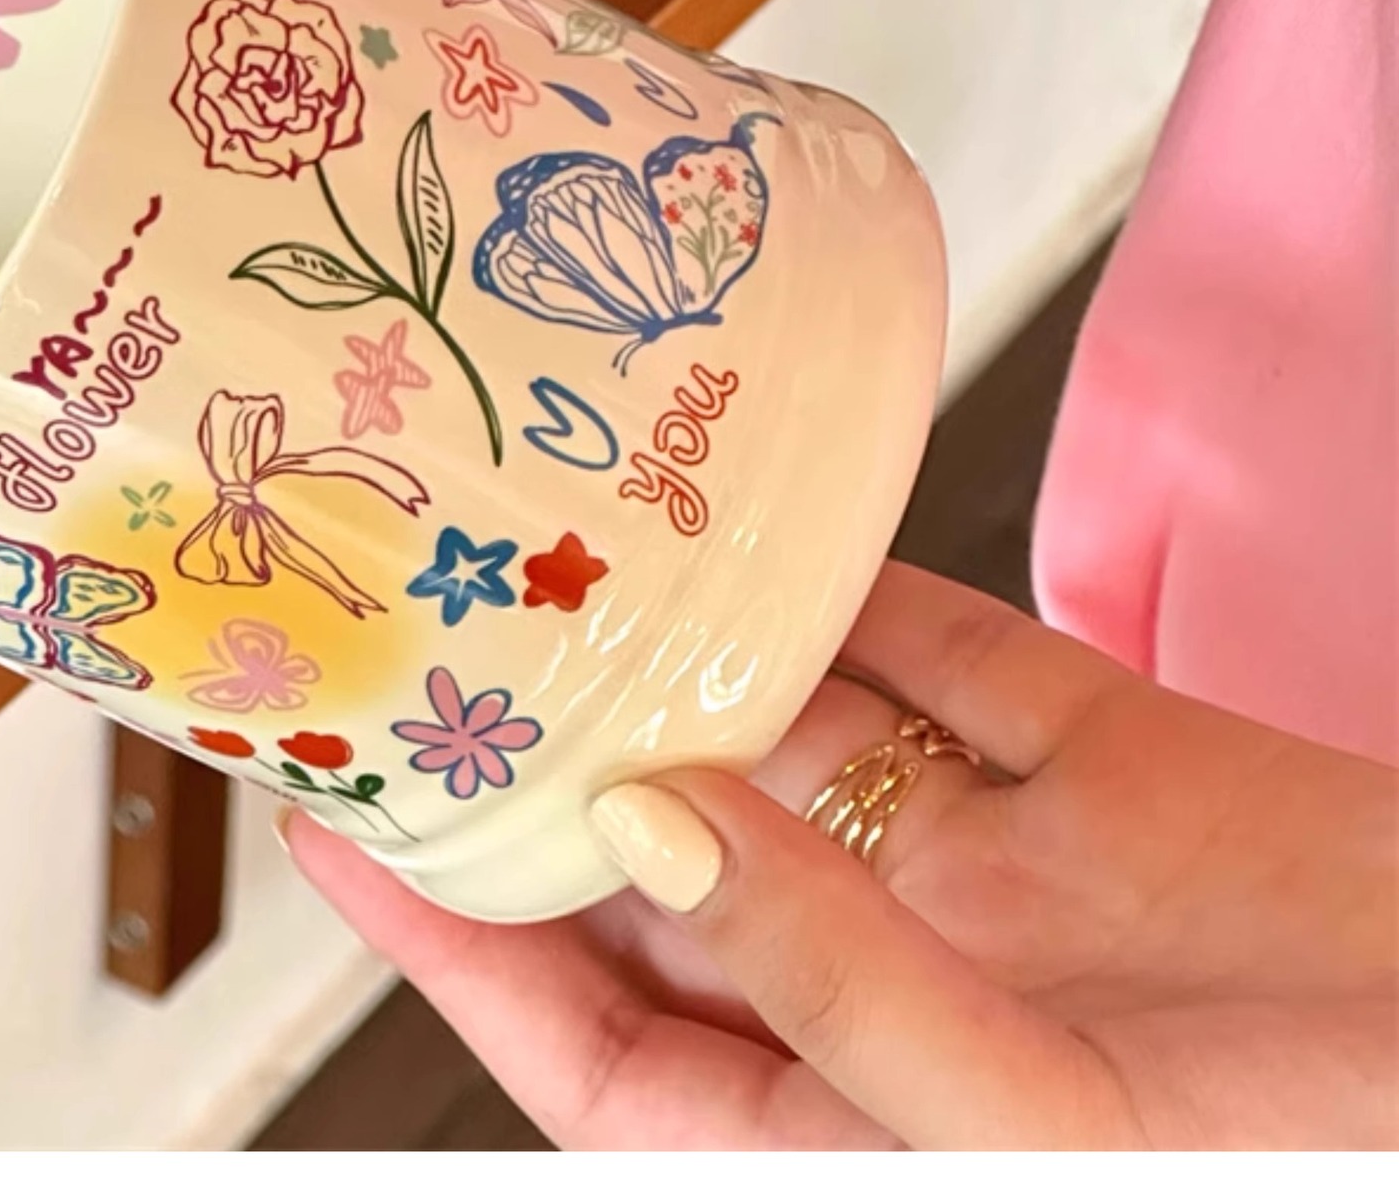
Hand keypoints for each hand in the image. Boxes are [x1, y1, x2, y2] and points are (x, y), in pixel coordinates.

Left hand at [288, 562, 1398, 1148]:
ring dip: (691, 667)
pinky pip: (948, 654)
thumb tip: (644, 828)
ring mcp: (1009, 867)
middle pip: (680, 879)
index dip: (463, 946)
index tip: (348, 827)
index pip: (604, 1046)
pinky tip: (756, 531)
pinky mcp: (1106, 758)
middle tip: (436, 661)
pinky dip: (854, 593)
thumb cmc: (1318, 1162)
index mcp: (864, 1128)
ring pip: (800, 744)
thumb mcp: (1039, 1128)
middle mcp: (913, 986)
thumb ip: (834, 981)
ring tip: (561, 566)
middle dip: (555, 781)